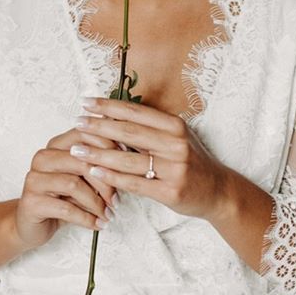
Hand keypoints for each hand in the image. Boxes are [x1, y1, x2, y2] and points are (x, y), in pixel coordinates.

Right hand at [15, 127, 119, 249]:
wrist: (31, 224)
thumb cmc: (61, 198)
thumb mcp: (81, 178)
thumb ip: (97, 163)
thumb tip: (128, 152)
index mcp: (56, 145)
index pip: (84, 134)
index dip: (107, 145)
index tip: (126, 161)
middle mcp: (43, 157)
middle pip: (81, 160)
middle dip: (105, 181)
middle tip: (117, 198)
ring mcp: (34, 179)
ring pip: (74, 184)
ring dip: (96, 202)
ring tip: (108, 213)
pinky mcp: (31, 202)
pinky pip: (65, 209)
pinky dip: (86, 218)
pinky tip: (98, 224)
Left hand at [69, 97, 229, 220]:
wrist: (217, 191)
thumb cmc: (190, 160)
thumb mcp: (176, 137)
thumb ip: (150, 128)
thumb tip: (112, 114)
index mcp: (175, 126)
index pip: (136, 112)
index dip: (109, 106)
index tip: (87, 102)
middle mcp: (176, 144)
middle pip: (130, 132)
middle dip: (99, 126)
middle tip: (77, 122)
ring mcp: (174, 169)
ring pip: (128, 159)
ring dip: (99, 153)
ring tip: (77, 149)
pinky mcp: (170, 191)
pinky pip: (134, 183)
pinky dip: (111, 177)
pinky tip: (95, 171)